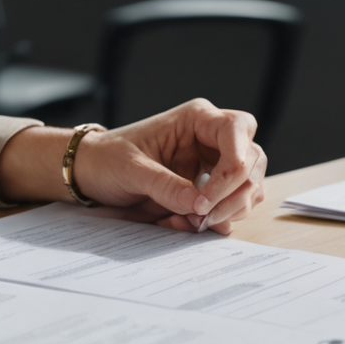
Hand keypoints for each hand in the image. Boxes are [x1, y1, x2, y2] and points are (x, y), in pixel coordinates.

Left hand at [75, 100, 266, 234]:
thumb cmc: (109, 159)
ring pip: (249, 187)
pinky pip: (232, 206)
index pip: (237, 129)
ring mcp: (214, 164)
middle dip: (234, 194)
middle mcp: (211, 138)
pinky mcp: (211, 188)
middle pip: (251, 161)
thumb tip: (199, 205)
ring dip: (228, 211)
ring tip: (190, 223)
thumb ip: (165, 186)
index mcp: (195, 119)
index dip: (234, 164)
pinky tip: (185, 224)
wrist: (93, 174)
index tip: (207, 198)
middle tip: (203, 217)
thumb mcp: (131, 170)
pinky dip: (217, 222)